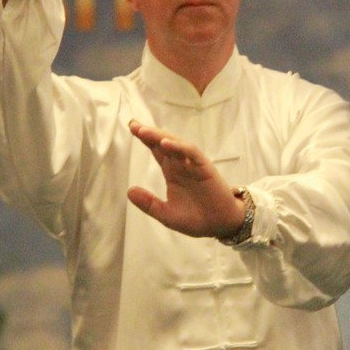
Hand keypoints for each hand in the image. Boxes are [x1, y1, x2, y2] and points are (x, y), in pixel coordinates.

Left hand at [126, 120, 245, 238]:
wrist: (220, 225)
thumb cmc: (196, 219)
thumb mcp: (166, 214)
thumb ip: (149, 204)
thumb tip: (129, 191)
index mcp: (172, 172)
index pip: (156, 150)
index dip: (144, 138)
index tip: (131, 127)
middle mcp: (181, 164)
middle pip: (163, 143)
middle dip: (149, 133)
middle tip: (133, 124)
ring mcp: (193, 164)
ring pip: (176, 144)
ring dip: (161, 136)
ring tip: (144, 131)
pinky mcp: (205, 168)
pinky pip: (192, 153)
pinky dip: (180, 147)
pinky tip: (166, 144)